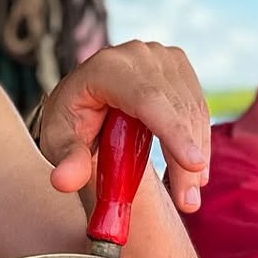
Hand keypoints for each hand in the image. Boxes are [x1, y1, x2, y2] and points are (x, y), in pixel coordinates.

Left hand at [37, 41, 209, 211]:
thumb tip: (63, 182)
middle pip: (172, 108)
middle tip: (188, 202)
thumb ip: (66, 161)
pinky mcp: (178, 68)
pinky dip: (198, 141)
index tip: (193, 164)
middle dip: (185, 158)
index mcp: (106, 68)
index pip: (146, 99)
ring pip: (191, 110)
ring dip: (196, 155)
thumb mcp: (59, 143)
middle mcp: (137, 55)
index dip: (173, 132)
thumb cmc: (70, 122)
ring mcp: (161, 58)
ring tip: (188, 195)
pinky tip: (193, 171)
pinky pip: (197, 108)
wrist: (82, 99)